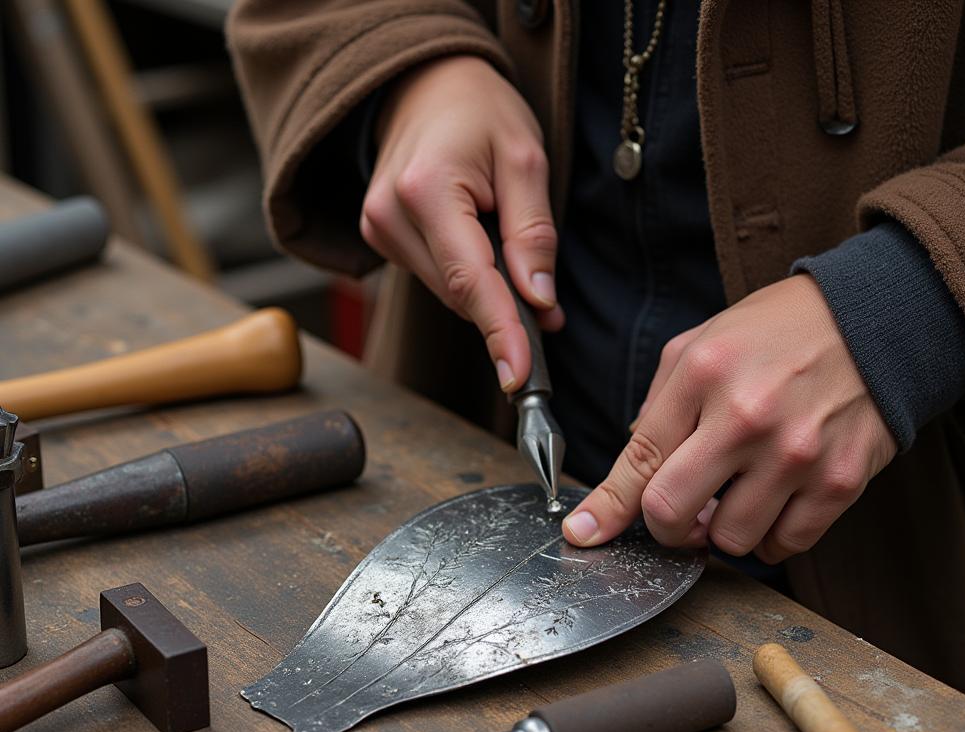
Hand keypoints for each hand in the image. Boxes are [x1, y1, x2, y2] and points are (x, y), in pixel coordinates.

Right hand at [360, 56, 563, 390]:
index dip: (500, 332)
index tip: (519, 376)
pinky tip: (481, 252)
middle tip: (550, 310)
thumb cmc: (480, 112)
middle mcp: (389, 215)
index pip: (470, 281)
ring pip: (448, 293)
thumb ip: (532, 233)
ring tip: (518, 267)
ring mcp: (377, 229)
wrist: (424, 85)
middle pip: (460, 294)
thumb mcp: (525, 158)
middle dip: (508, 312)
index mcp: (426, 190)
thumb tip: (539, 301)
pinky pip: (435, 279)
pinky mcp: (379, 238)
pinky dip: (466, 281)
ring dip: (488, 295)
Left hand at [561, 275, 897, 562]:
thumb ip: (659, 407)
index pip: (638, 462)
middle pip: (671, 513)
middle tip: (681, 515)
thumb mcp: (702, 344)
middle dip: (667, 527)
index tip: (584, 534)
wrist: (879, 319)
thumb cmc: (778, 334)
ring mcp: (796, 454)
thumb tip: (627, 477)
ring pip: (731, 541)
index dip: (605, 509)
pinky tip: (774, 503)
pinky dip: (770, 536)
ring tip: (738, 495)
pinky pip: (785, 545)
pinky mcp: (840, 481)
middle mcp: (746, 417)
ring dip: (724, 530)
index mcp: (703, 375)